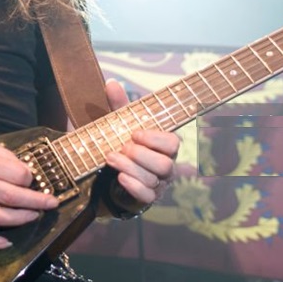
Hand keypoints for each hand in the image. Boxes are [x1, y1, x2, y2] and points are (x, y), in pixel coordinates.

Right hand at [0, 133, 58, 249]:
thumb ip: (1, 154)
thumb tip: (23, 169)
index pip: (18, 174)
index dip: (30, 177)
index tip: (31, 178)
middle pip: (14, 197)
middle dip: (37, 202)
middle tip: (52, 203)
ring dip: (21, 219)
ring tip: (34, 216)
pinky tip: (5, 242)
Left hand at [103, 79, 178, 205]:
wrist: (109, 172)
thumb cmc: (122, 144)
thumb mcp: (120, 124)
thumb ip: (118, 105)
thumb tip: (112, 83)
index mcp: (165, 147)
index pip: (173, 143)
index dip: (155, 139)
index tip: (135, 133)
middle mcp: (167, 166)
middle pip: (165, 165)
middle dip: (140, 155)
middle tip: (122, 147)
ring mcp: (158, 184)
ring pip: (153, 179)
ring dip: (130, 167)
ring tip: (110, 157)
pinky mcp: (147, 198)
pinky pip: (147, 196)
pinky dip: (133, 186)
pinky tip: (120, 176)